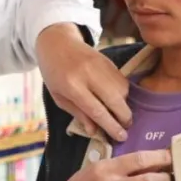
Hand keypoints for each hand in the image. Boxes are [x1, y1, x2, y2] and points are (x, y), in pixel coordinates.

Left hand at [36, 24, 131, 141]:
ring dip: (125, 105)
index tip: (121, 137)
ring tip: (120, 114)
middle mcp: (88, 75)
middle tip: (126, 128)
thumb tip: (95, 131)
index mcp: (72, 86)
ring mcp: (101, 65)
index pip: (96, 110)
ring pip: (122, 90)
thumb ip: (78, 114)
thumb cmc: (54, 74)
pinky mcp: (109, 61)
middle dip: (124, 117)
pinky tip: (118, 99)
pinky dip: (124, 93)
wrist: (57, 43)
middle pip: (115, 100)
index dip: (111, 125)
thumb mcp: (59, 97)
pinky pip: (123, 80)